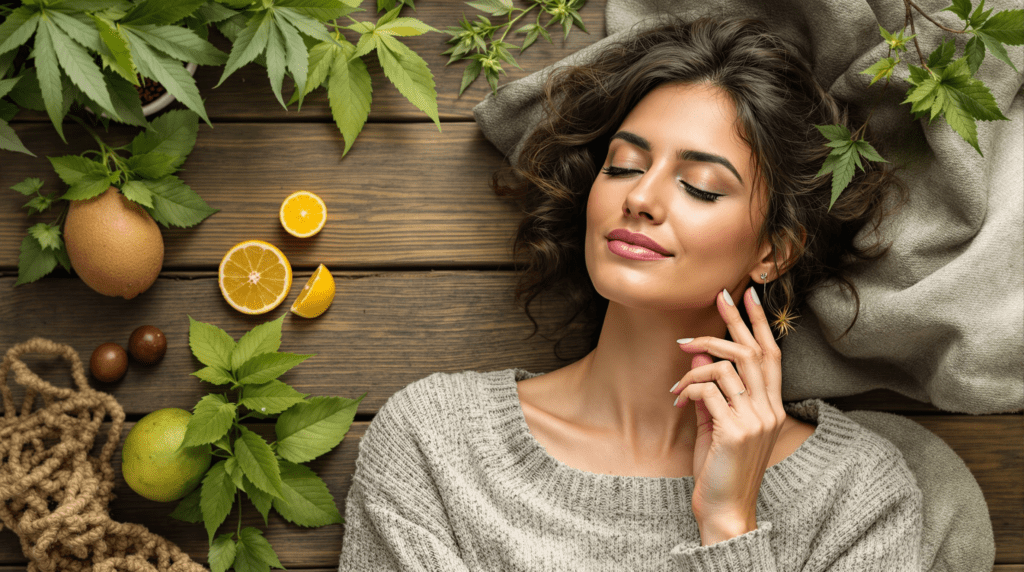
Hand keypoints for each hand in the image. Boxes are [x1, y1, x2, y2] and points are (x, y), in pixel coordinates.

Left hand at [670, 287, 785, 544]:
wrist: (724, 510)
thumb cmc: (718, 469)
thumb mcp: (715, 424)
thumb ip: (711, 393)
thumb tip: (696, 359)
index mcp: (771, 408)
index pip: (771, 356)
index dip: (760, 324)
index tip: (748, 296)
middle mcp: (769, 410)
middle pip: (754, 352)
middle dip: (735, 320)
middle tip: (719, 296)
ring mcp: (755, 419)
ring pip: (727, 367)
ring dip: (696, 362)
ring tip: (678, 368)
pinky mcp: (735, 430)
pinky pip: (707, 390)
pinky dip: (687, 389)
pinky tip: (676, 403)